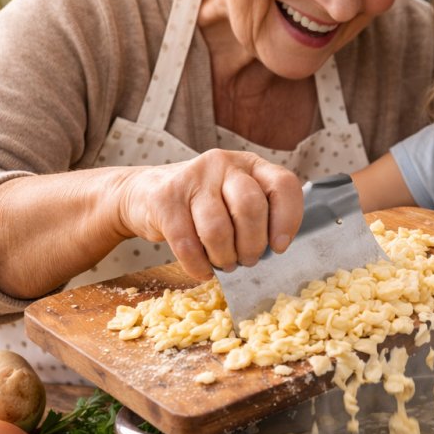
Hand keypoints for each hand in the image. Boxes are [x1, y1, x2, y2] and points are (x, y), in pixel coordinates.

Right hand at [113, 149, 303, 279]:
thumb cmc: (203, 205)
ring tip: (224, 263)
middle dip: (252, 245)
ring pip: (218, 229)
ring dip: (224, 258)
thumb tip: (275, 248)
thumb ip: (260, 215)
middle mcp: (223, 164)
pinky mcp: (165, 197)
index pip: (283, 185)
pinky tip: (202, 269)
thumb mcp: (236, 200)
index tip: (279, 246)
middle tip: (247, 260)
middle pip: (250, 208)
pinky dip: (198, 266)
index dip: (287, 219)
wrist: (146, 193)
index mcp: (251, 165)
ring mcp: (193, 177)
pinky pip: (187, 244)